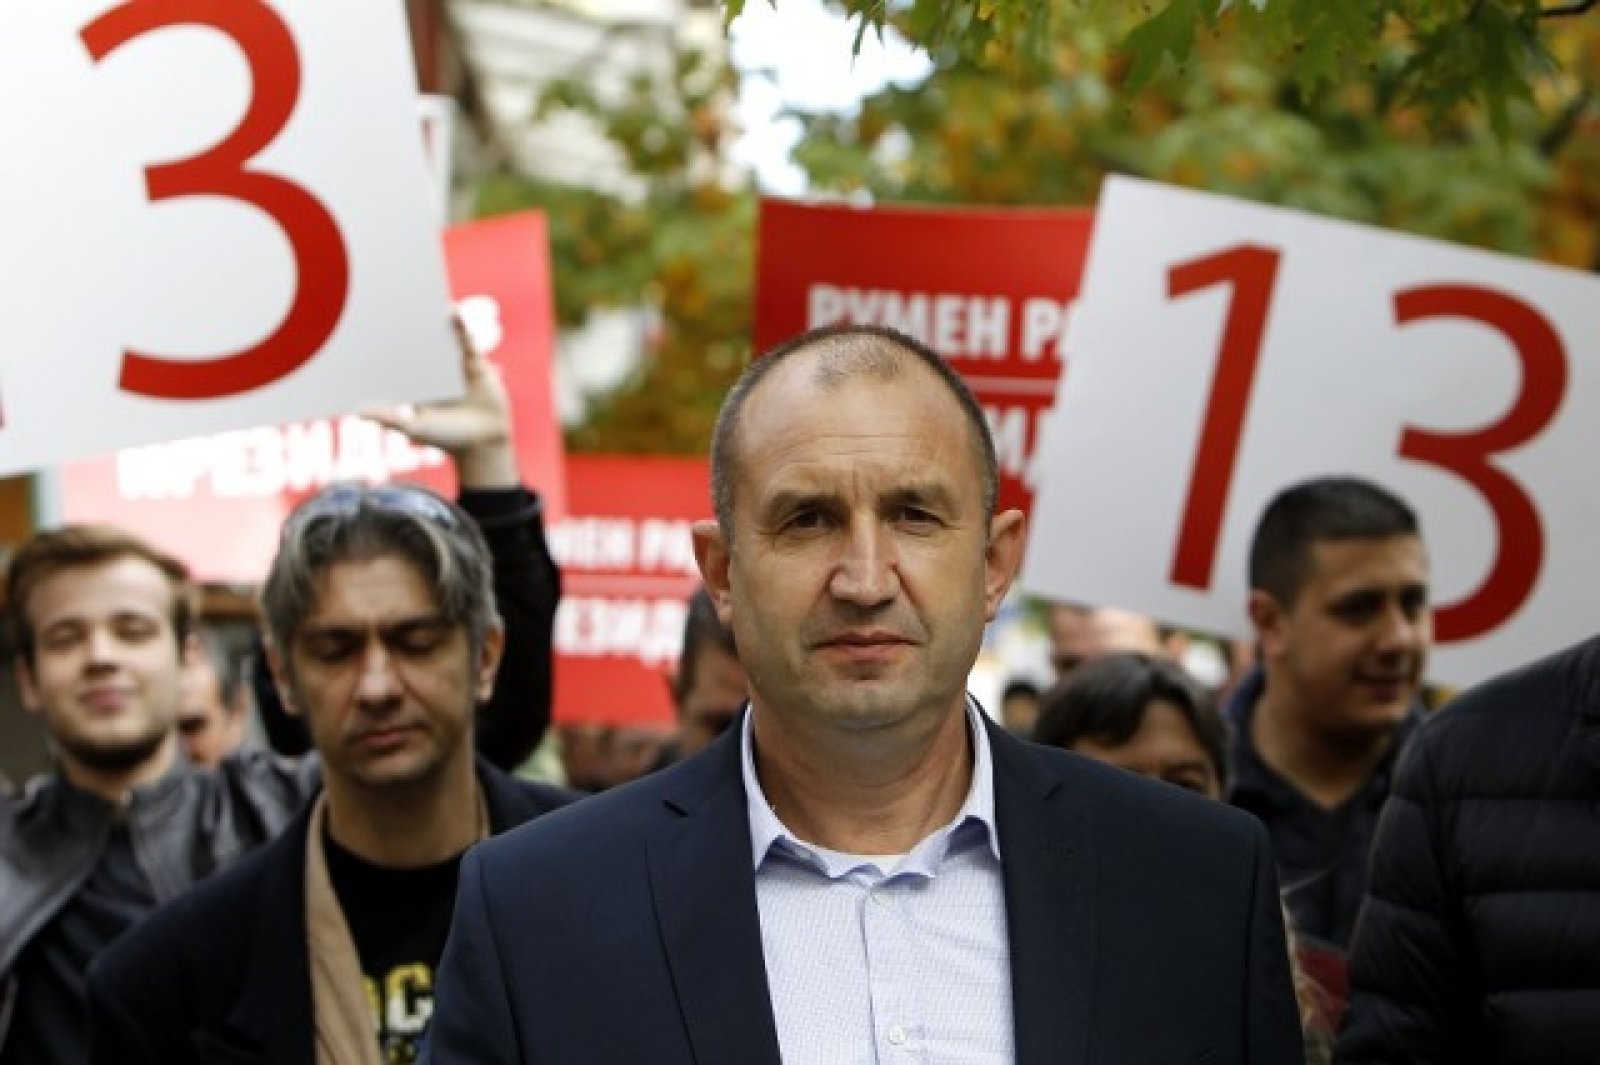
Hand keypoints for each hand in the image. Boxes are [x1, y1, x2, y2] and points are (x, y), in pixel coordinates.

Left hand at [364, 314, 518, 488]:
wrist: (484, 443)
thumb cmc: (448, 438)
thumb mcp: (414, 429)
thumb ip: (389, 419)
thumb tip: (358, 412)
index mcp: (416, 382)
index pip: (396, 358)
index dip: (382, 343)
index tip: (366, 327)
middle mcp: (434, 370)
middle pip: (417, 342)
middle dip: (405, 324)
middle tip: (389, 302)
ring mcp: (454, 365)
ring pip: (441, 338)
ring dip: (431, 318)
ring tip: (419, 297)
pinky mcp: (474, 363)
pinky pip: (466, 340)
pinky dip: (460, 325)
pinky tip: (451, 311)